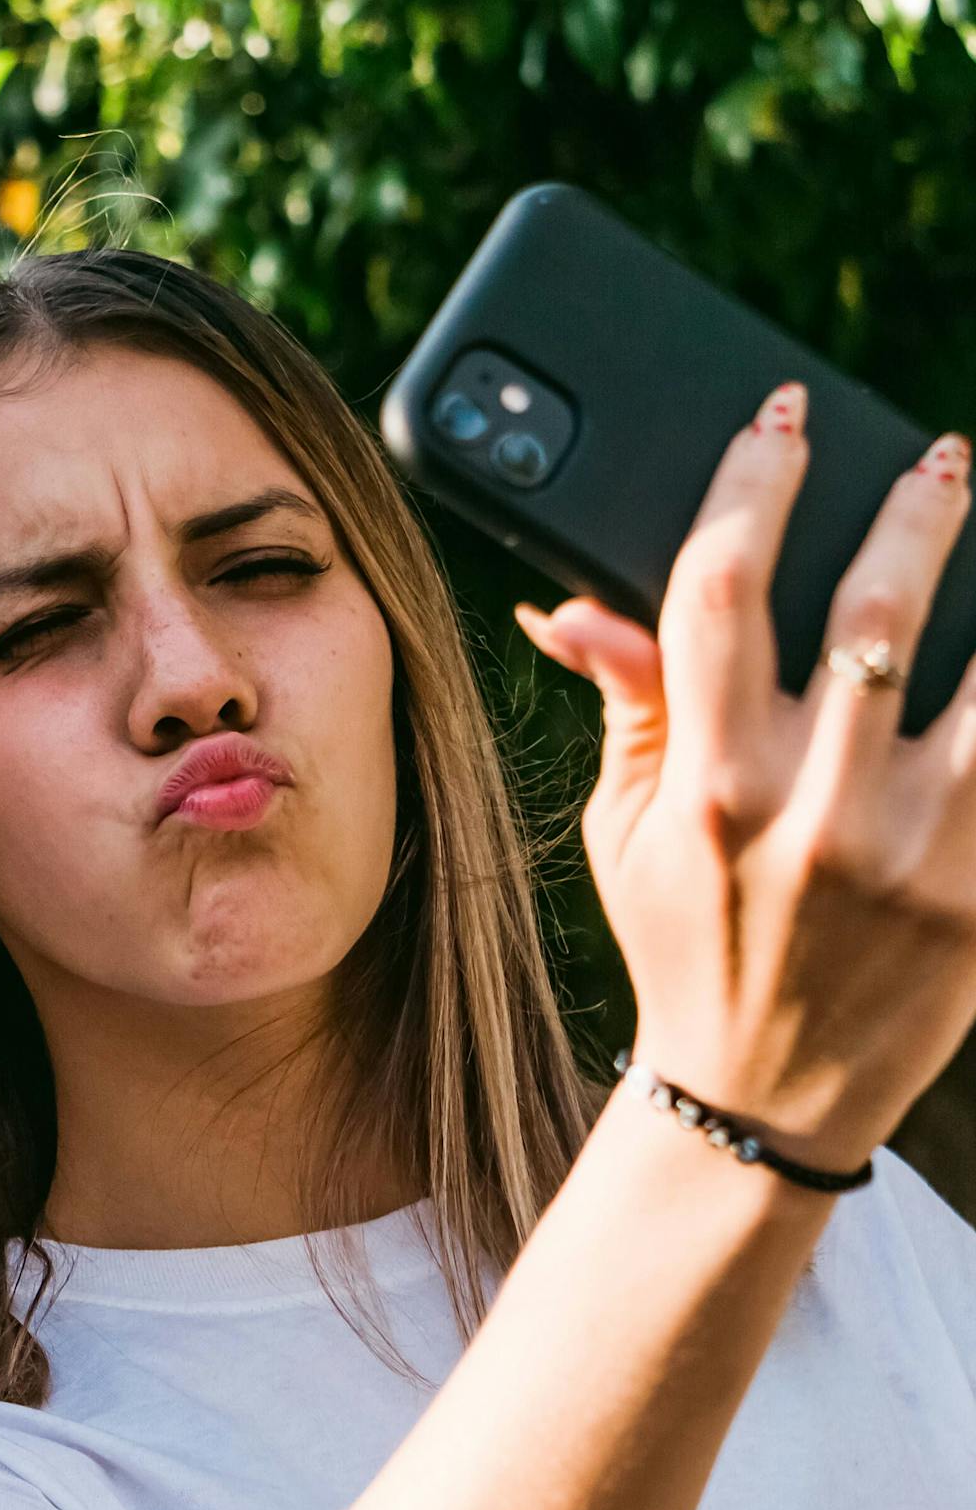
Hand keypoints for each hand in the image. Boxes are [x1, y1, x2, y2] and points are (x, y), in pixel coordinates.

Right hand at [518, 382, 975, 1169]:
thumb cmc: (684, 940)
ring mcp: (917, 856)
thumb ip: (628, 703)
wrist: (766, 1090)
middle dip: (913, 507)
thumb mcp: (622, 829)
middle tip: (938, 458)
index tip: (781, 419)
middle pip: (872, 606)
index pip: (720, 586)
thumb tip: (570, 607)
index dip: (752, 480)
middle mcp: (811, 811)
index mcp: (704, 784)